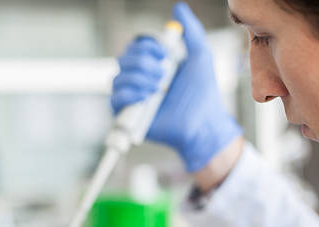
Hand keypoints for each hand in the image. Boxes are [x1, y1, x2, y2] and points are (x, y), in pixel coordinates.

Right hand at [111, 2, 241, 172]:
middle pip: (123, 59)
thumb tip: (179, 7)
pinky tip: (149, 97)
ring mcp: (133, 97)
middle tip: (164, 71)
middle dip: (143, 62)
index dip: (146, 45)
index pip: (135, 47)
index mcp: (153, 64)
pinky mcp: (129, 115)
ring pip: (118, 77)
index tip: (164, 51)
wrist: (202, 123)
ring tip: (160, 87)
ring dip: (139, 78)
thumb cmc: (203, 93)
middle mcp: (140, 79)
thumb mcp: (200, 56)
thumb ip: (191, 31)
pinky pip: (115, 98)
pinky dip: (131, 93)